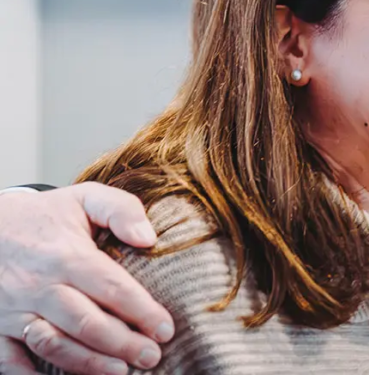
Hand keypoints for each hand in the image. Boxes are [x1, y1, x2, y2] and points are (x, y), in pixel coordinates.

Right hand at [0, 183, 174, 374]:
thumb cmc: (46, 216)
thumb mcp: (85, 198)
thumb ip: (121, 209)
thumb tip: (149, 237)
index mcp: (67, 255)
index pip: (111, 287)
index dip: (141, 311)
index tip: (166, 330)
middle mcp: (39, 285)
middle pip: (85, 322)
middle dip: (122, 344)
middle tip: (152, 357)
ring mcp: (14, 309)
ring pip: (52, 344)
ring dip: (86, 363)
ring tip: (119, 372)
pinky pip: (8, 360)